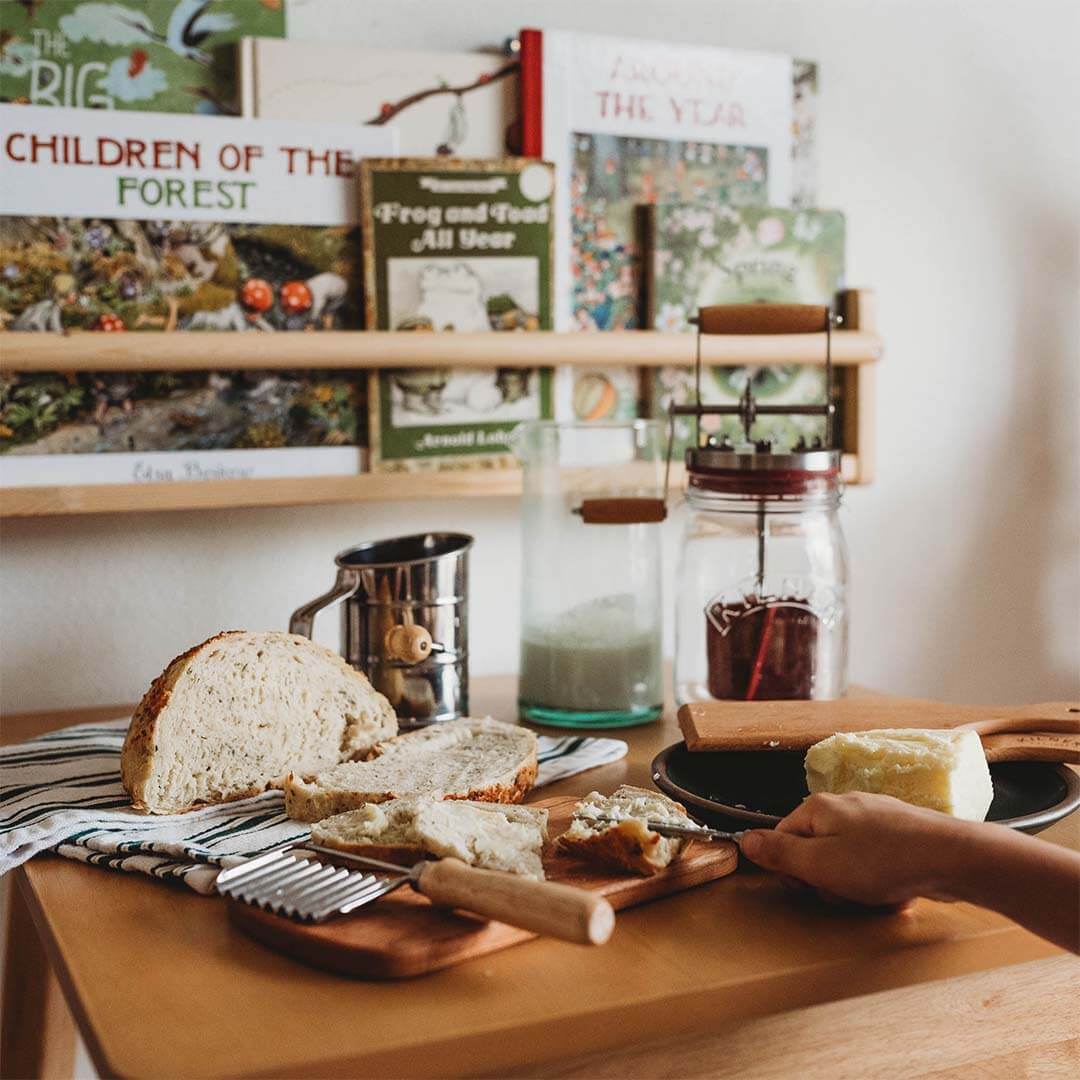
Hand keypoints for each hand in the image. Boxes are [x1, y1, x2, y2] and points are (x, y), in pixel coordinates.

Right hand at [739, 792, 972, 907]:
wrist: (951, 858)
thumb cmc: (883, 862)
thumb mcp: (820, 865)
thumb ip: (780, 854)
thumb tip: (745, 840)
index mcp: (818, 807)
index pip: (782, 838)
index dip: (793, 870)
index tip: (813, 886)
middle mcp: (844, 804)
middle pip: (815, 849)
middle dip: (828, 879)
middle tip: (848, 891)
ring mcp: (874, 815)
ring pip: (846, 858)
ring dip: (856, 884)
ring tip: (877, 892)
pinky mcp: (900, 831)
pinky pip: (875, 860)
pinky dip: (881, 879)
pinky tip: (896, 889)